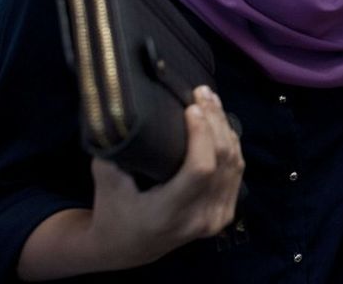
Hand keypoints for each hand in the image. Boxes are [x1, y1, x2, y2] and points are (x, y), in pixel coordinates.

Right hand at [86, 85, 243, 269]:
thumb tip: (125, 108)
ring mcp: (215, 219)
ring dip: (225, 128)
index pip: (200, 169)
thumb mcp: (106, 181)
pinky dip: (231, 145)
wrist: (127, 249)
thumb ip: (117, 150)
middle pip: (222, 162)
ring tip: (211, 101)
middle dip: (215, 121)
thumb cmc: (112, 211)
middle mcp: (198, 219)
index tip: (191, 107)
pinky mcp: (224, 214)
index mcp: (168, 213)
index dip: (202, 134)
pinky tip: (221, 124)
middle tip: (202, 93)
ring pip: (234, 164)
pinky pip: (236, 173)